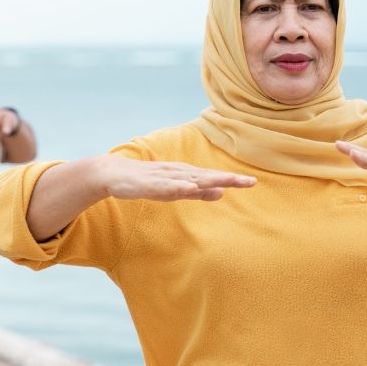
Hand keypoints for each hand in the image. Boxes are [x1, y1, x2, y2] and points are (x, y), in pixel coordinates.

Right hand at [92, 154, 255, 201]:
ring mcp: (163, 177)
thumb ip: (199, 191)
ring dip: (207, 180)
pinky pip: (165, 186)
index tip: (252, 182)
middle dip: (227, 178)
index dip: (232, 179)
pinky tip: (189, 187)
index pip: (212, 177)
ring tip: (226, 182)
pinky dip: (178, 186)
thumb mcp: (177, 188)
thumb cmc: (147, 180)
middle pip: (206, 176)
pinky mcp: (148, 184)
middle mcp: (177, 172)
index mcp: (185, 174)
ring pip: (189, 179)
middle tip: (249, 181)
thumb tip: (222, 193)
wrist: (114, 174)